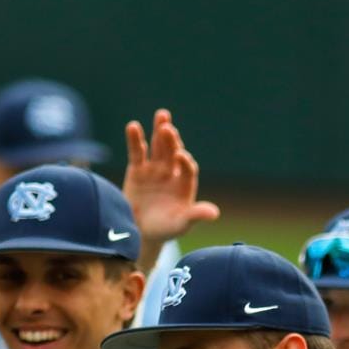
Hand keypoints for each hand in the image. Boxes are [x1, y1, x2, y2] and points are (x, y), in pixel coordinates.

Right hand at [123, 110, 219, 248]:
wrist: (141, 232)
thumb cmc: (166, 229)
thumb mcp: (181, 224)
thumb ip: (195, 216)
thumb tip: (215, 214)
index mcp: (186, 183)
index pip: (188, 168)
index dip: (185, 162)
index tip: (181, 156)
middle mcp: (172, 172)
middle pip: (173, 152)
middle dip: (172, 141)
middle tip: (168, 128)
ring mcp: (155, 168)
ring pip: (159, 147)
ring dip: (160, 131)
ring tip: (162, 116)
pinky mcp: (138, 169)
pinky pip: (137, 152)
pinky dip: (135, 139)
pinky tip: (133, 126)